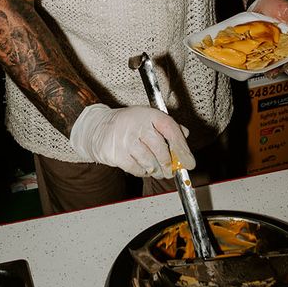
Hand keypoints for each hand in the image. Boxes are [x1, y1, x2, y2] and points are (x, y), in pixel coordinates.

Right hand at [70, 104, 194, 178]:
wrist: (98, 128)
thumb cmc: (128, 124)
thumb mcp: (148, 118)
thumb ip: (167, 126)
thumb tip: (186, 134)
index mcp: (149, 114)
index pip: (171, 130)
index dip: (182, 148)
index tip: (189, 163)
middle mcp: (137, 125)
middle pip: (161, 150)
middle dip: (169, 165)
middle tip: (171, 171)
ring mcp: (126, 139)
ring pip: (150, 162)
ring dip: (156, 170)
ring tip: (157, 171)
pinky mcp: (117, 153)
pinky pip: (137, 169)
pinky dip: (143, 172)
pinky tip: (143, 168)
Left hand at [251, 0, 287, 76]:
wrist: (263, 1)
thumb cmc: (281, 8)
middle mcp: (282, 48)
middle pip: (281, 63)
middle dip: (278, 69)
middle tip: (274, 72)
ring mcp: (269, 48)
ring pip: (268, 62)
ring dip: (264, 67)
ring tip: (260, 69)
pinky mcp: (257, 46)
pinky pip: (254, 55)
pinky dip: (251, 59)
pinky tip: (248, 61)